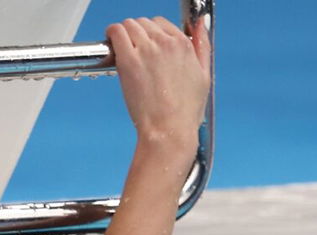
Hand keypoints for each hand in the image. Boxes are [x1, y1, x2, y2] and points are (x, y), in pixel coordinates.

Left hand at [106, 17, 211, 146]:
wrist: (169, 130)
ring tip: (123, 50)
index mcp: (184, 45)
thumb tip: (201, 24)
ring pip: (129, 24)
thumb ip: (202, 46)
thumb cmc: (185, 111)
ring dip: (124, 34)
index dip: (152, 34)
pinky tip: (112, 45)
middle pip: (144, 22)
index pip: (161, 23)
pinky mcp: (129, 60)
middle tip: (135, 52)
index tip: (146, 46)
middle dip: (137, 34)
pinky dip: (112, 34)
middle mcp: (166, 43)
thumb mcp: (204, 76)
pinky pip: (116, 32)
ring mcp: (146, 50)